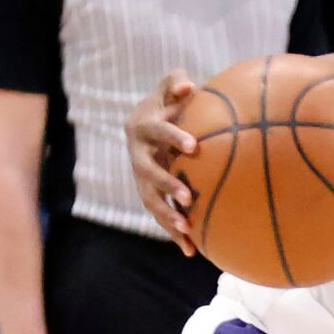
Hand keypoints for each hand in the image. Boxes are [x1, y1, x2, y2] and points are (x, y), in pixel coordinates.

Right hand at [126, 70, 198, 253]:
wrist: (146, 125)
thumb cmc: (167, 104)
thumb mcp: (169, 89)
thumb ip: (175, 83)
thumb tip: (188, 86)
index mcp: (143, 126)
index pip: (158, 130)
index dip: (174, 136)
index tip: (194, 146)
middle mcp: (138, 155)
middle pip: (148, 172)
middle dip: (166, 185)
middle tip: (188, 196)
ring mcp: (141, 178)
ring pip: (149, 199)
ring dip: (166, 215)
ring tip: (187, 229)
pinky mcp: (149, 195)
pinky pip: (160, 216)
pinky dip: (174, 234)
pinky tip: (192, 251)